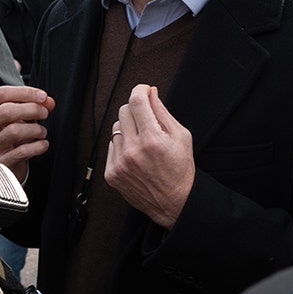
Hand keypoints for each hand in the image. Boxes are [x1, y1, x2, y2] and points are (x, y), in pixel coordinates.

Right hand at [0, 85, 53, 180]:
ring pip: (14, 131)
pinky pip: (21, 151)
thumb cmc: (12, 140)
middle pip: (6, 111)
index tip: (42, 96)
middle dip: (31, 109)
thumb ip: (33, 107)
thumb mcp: (19, 120)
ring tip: (42, 132)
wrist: (5, 168)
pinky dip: (37, 146)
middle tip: (45, 113)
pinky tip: (42, 145)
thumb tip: (48, 102)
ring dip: (35, 129)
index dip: (24, 92)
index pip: (1, 94)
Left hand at [106, 85, 194, 228]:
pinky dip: (122, 145)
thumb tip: (150, 93)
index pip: (136, 101)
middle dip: (136, 109)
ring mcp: (120, 163)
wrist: (175, 203)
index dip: (140, 90)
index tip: (144, 90)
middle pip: (123, 111)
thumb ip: (163, 112)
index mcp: (152, 140)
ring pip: (115, 127)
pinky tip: (135, 153)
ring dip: (128, 128)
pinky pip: (111, 145)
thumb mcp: (181, 136)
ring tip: (142, 140)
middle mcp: (133, 151)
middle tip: (147, 117)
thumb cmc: (181, 169)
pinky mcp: (112, 173)